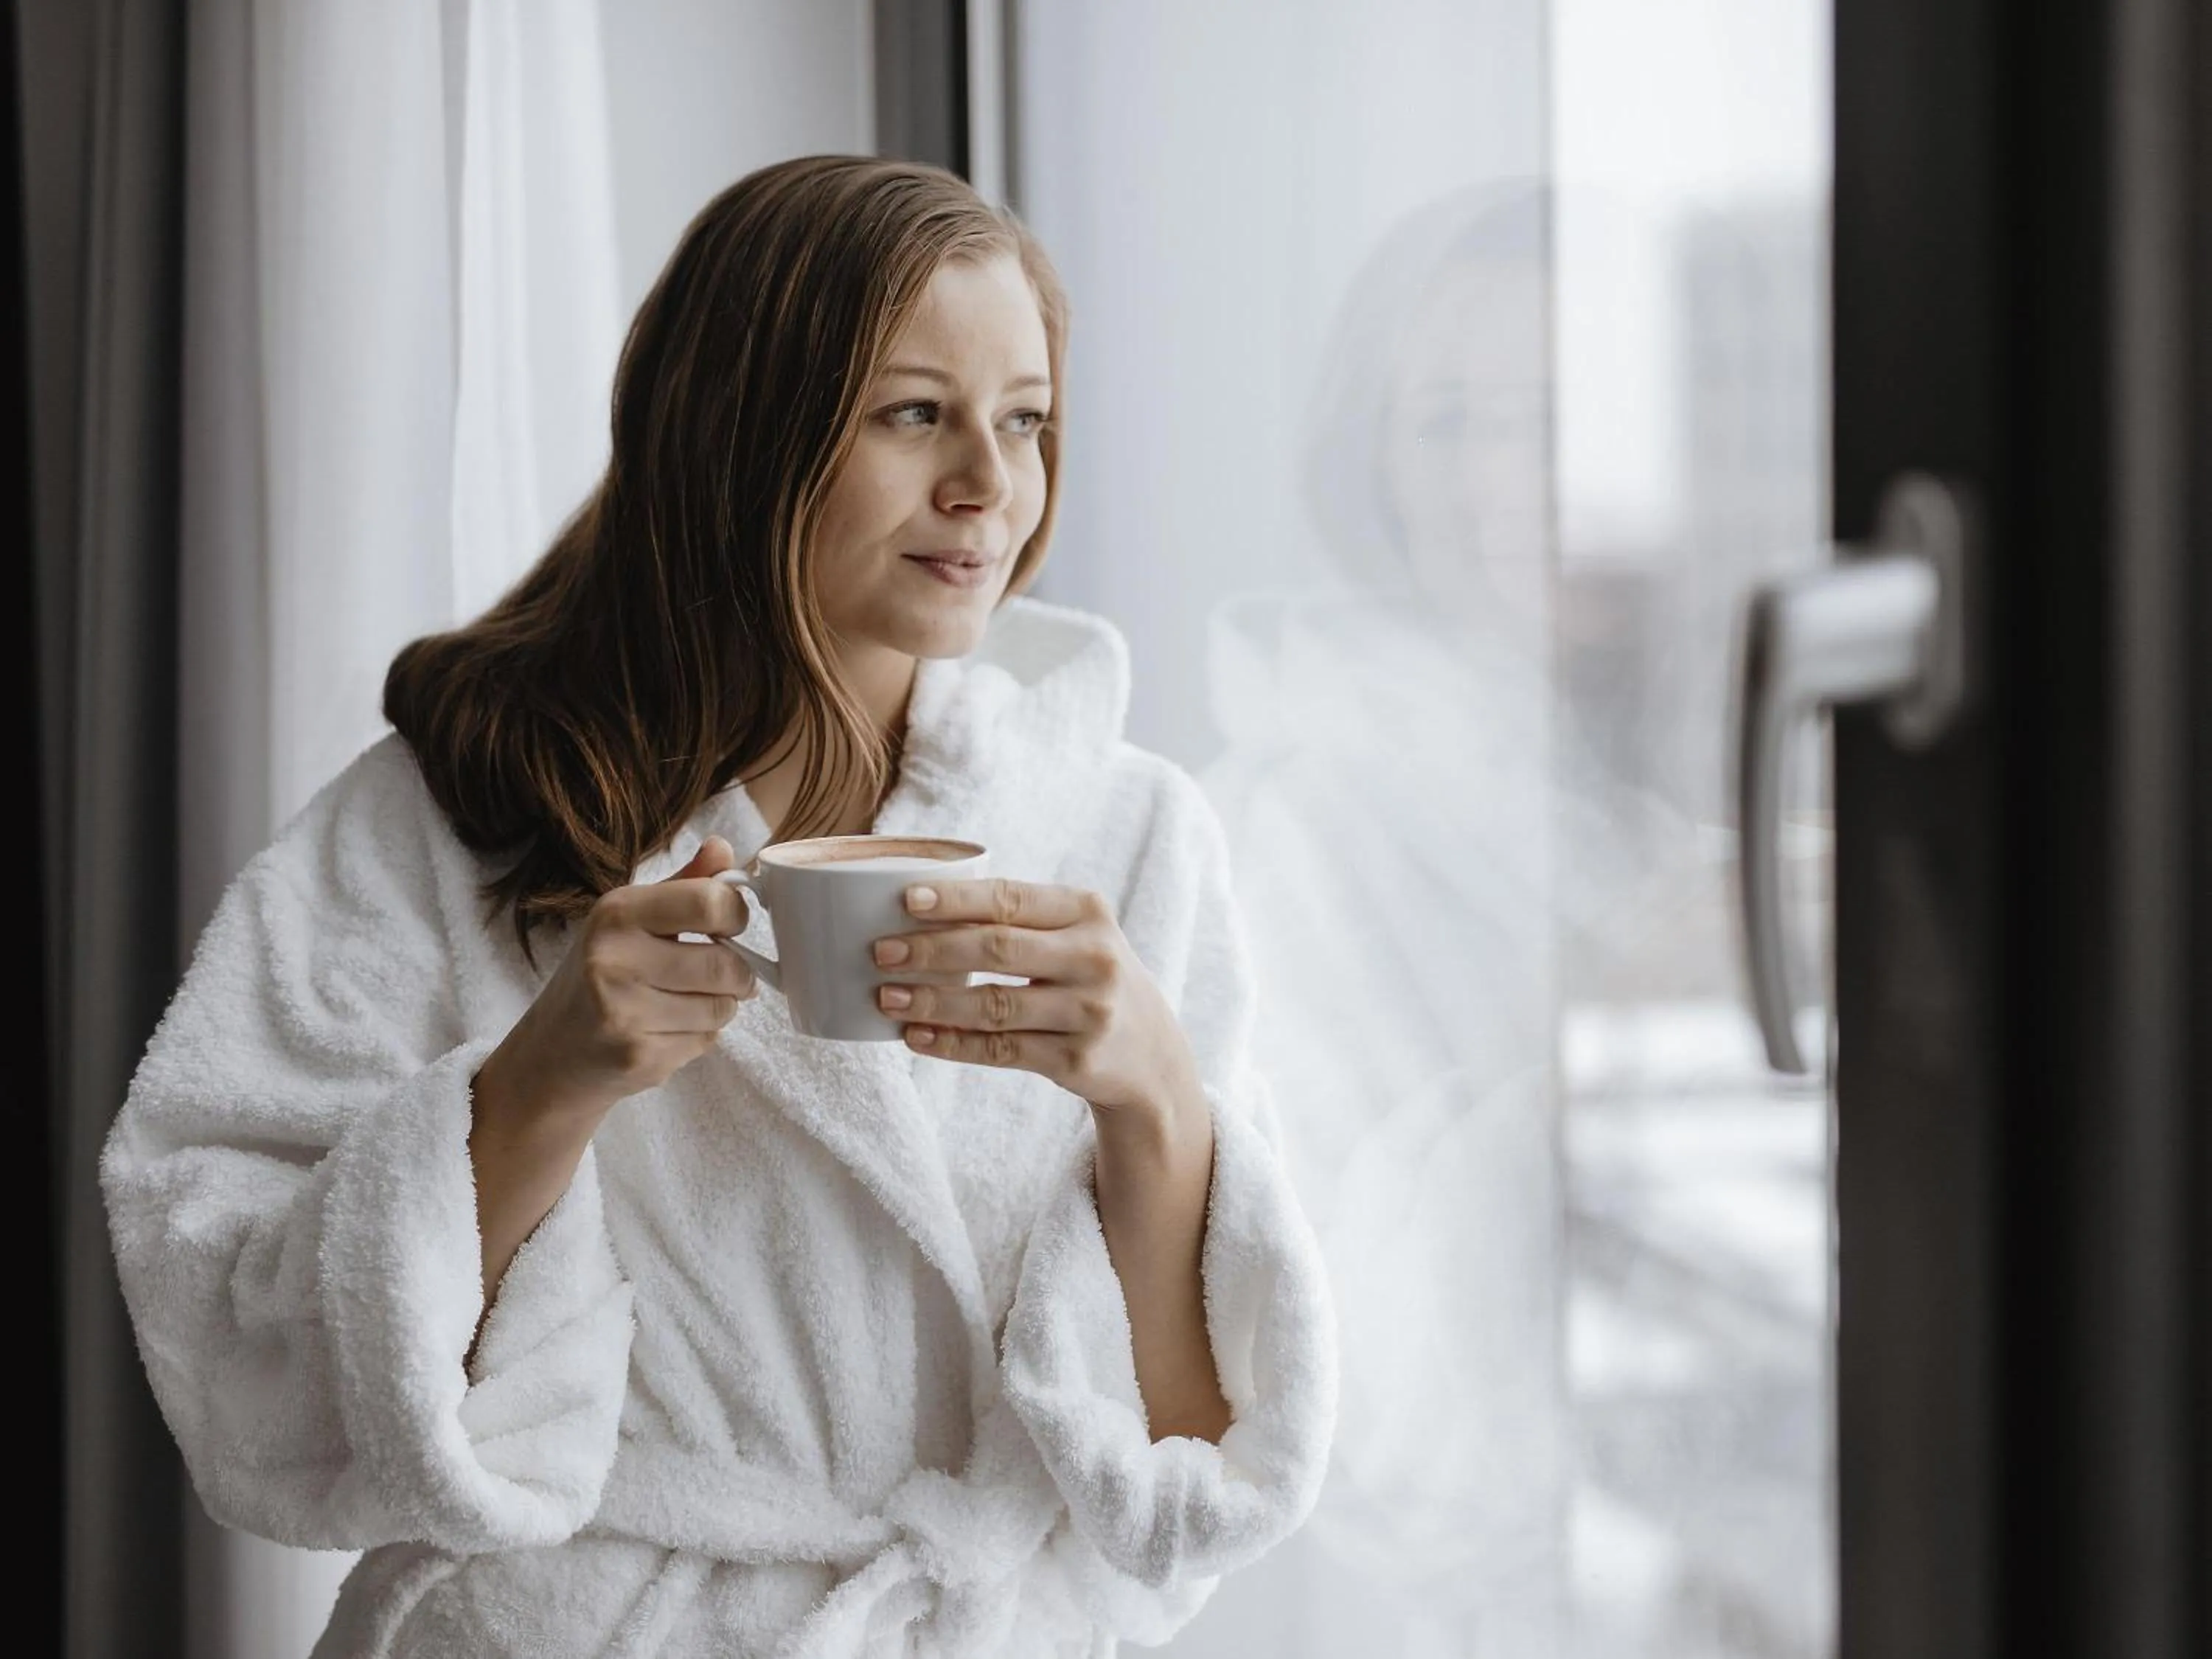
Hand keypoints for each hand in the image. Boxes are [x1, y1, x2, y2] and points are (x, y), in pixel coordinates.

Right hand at [476, 835, 757, 1124]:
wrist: (551, 1052)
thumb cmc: (599, 975)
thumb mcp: (630, 919)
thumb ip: (683, 884)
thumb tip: (723, 847)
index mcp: (616, 913)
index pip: (709, 902)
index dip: (735, 914)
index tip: (728, 925)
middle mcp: (614, 959)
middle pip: (725, 963)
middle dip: (737, 973)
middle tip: (722, 973)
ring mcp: (623, 1012)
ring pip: (723, 1006)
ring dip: (720, 1005)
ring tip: (688, 1002)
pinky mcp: (638, 1056)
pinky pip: (706, 1039)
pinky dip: (700, 1035)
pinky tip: (667, 1030)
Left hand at [871, 878, 1201, 1119]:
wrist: (1151, 1054)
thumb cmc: (1088, 977)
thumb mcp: (1076, 935)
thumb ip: (1019, 920)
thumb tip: (918, 912)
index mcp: (1088, 912)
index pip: (1012, 899)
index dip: (956, 899)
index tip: (906, 901)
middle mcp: (1094, 958)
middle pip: (997, 949)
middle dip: (931, 950)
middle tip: (881, 952)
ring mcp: (1088, 1012)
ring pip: (993, 1006)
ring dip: (932, 1002)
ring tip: (886, 997)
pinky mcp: (1077, 1061)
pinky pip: (1000, 1051)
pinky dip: (952, 1045)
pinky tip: (916, 1038)